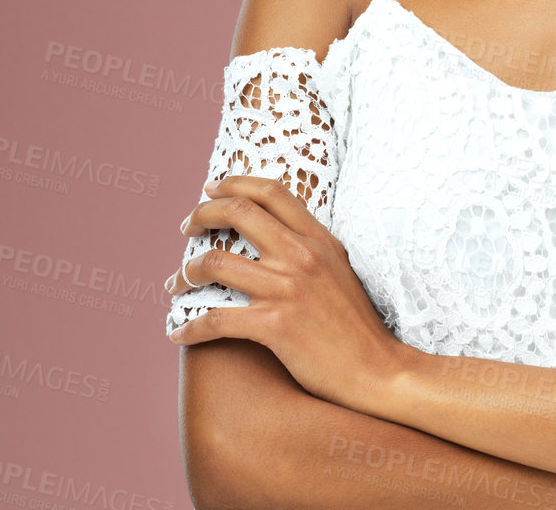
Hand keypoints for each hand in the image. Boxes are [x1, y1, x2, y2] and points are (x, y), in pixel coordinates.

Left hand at [163, 175, 412, 415]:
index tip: (210, 190)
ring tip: (177, 284)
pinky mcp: (275, 325)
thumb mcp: (340, 271)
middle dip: (200, 214)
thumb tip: (278, 234)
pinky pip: (215, 319)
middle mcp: (301, 255)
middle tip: (185, 229)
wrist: (378, 370)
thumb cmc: (357, 327)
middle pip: (237, 213)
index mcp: (319, 239)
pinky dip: (188, 327)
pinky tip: (178, 333)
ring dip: (185, 273)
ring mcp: (287, 288)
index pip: (271, 192)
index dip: (234, 184)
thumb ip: (311, 248)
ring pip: (215, 263)